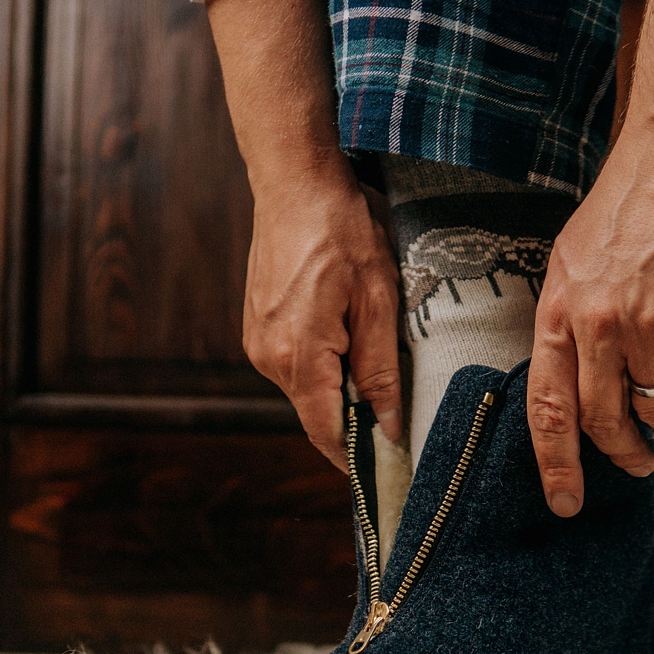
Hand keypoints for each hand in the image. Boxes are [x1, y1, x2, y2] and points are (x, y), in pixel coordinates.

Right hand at [243, 175, 401, 471]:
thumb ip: (380, 370)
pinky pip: (294, 364)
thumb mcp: (377, 302)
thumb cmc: (340, 233)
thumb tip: (387, 425)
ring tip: (373, 358)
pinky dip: (322, 366)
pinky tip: (346, 336)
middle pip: (316, 413)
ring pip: (306, 389)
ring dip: (338, 388)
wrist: (294, 184)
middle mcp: (269, 357)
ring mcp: (258, 342)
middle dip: (353, 421)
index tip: (385, 469)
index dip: (355, 457)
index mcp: (299, 356)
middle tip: (395, 412)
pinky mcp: (257, 327)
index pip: (326, 431)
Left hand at [528, 134, 653, 515]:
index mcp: (557, 315)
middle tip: (634, 465)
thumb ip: (566, 329)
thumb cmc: (618, 216)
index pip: (547, 408)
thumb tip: (575, 390)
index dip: (556, 463)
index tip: (564, 501)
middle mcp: (598, 325)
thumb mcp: (567, 268)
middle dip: (622, 455)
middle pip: (605, 421)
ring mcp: (649, 322)